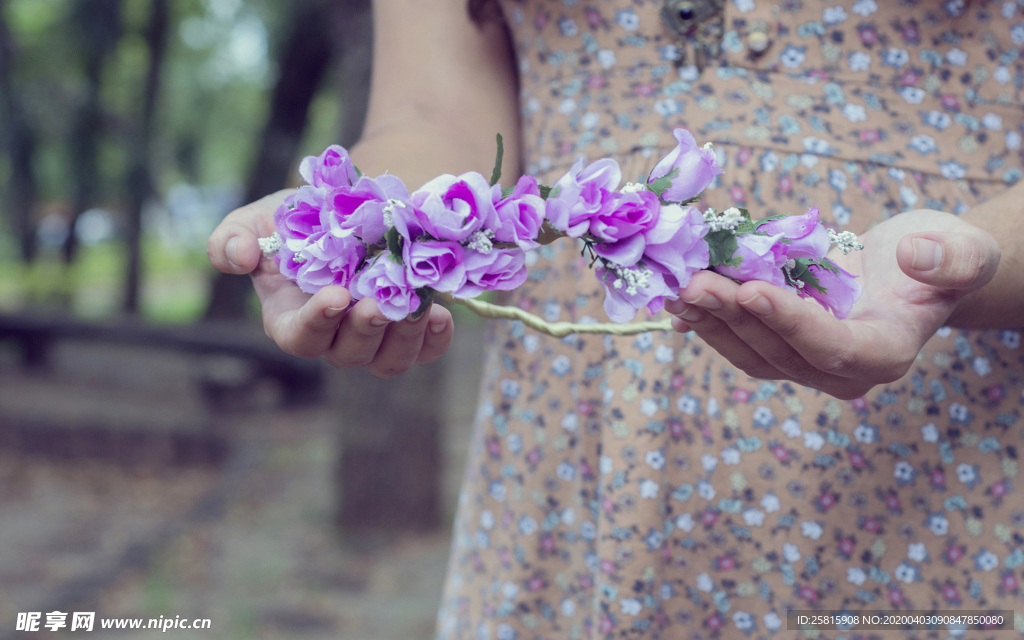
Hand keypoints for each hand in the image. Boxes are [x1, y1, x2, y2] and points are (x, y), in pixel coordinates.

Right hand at [207, 190, 454, 377]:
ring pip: (389, 359)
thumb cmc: (301, 221)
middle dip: (365, 330)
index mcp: (292, 318)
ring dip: (405, 336)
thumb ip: (232, 239)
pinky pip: (425, 351)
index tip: (336, 296)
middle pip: (349, 353)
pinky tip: (443, 314)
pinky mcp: (412, 333)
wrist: (357, 210)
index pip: (299, 338)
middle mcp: (335, 337)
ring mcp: (376, 339)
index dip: (317, 323)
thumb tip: (239, 256)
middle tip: (379, 303)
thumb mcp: (260, 221)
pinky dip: (436, 339)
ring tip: (419, 306)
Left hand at [665, 209, 1000, 398]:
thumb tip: (913, 256)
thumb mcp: (964, 250)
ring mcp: (806, 365)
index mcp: (886, 352)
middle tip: (692, 282)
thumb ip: (952, 259)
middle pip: (777, 351)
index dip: (789, 321)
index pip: (832, 346)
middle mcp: (842, 371)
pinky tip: (676, 303)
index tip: (750, 290)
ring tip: (673, 289)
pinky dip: (707, 323)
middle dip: (732, 316)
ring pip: (749, 352)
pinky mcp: (781, 349)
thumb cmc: (941, 258)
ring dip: (709, 322)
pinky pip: (738, 343)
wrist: (913, 270)